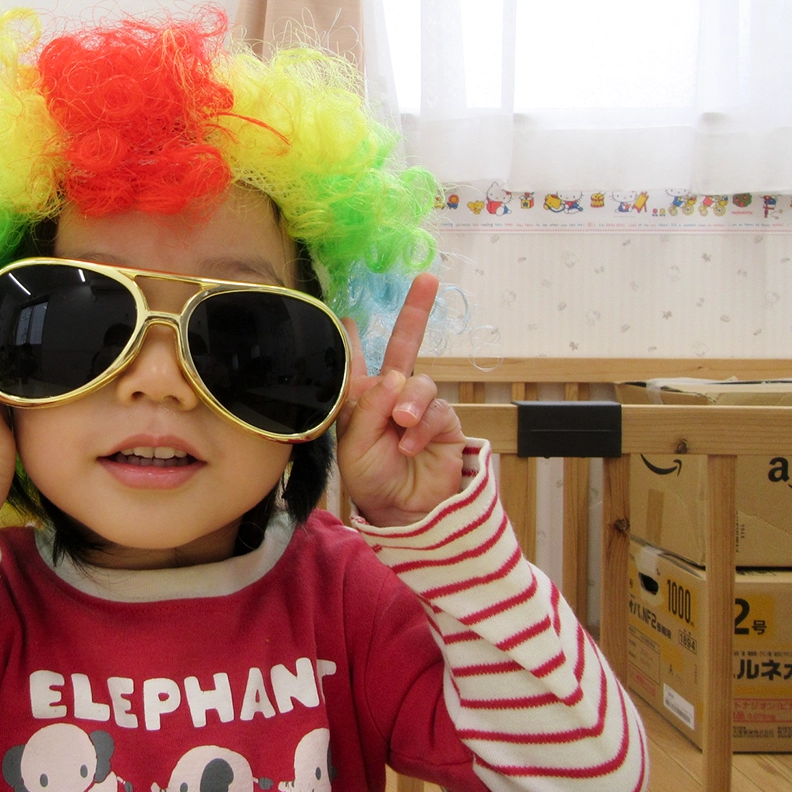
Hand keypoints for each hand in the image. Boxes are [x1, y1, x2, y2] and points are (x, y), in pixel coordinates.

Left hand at [336, 273, 466, 526]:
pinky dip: (422, 427)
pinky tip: (409, 444)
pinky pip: (437, 411)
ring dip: (410, 402)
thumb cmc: (370, 478)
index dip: (354, 338)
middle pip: (406, 346)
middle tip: (427, 279)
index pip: (357, 361)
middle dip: (416, 311)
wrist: (402, 512)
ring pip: (421, 383)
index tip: (347, 314)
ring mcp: (420, 408)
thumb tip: (393, 377)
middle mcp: (392, 396)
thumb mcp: (354, 446)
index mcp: (362, 399)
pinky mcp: (444, 424)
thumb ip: (368, 410)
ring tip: (400, 424)